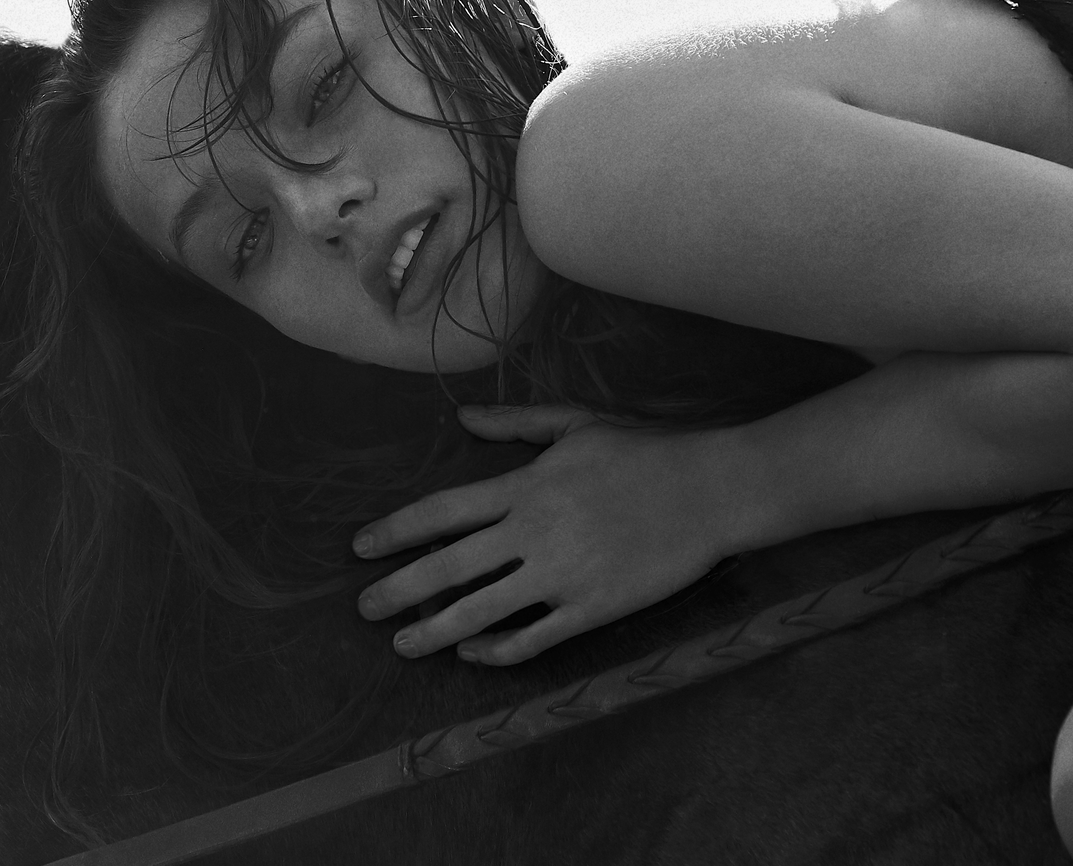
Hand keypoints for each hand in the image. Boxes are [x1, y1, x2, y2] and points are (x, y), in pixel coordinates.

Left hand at [352, 403, 742, 665]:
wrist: (711, 490)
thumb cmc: (645, 452)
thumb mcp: (576, 424)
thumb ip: (515, 425)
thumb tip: (462, 418)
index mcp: (527, 486)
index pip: (444, 511)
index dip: (396, 531)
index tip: (361, 548)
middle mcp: (535, 532)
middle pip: (449, 566)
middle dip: (399, 589)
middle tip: (364, 608)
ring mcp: (563, 575)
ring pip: (482, 611)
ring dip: (434, 630)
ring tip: (403, 645)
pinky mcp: (592, 608)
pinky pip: (533, 639)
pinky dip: (497, 651)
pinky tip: (473, 654)